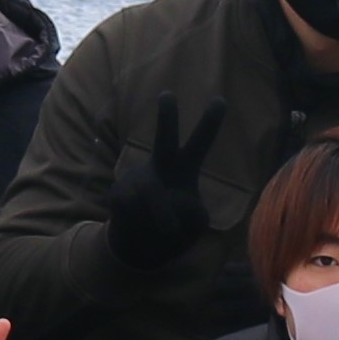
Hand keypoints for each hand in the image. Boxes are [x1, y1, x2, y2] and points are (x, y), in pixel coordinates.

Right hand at [105, 99, 220, 273]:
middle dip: (167, 118)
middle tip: (167, 94)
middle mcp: (159, 166)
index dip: (210, 124)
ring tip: (166, 229)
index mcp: (184, 169)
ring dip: (162, 218)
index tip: (221, 100)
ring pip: (153, 194)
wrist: (139, 245)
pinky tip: (139, 225)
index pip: (199, 144)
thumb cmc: (175, 227)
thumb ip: (193, 213)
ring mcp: (136, 177)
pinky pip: (135, 209)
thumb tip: (167, 201)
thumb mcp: (196, 224)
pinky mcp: (117, 192)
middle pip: (164, 140)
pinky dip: (143, 224)